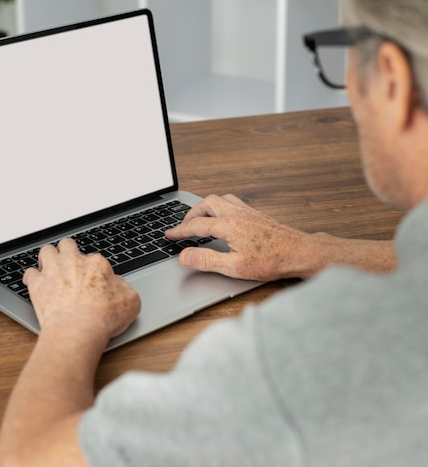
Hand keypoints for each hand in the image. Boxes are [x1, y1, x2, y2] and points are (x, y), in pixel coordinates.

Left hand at [23, 239, 140, 339]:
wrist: (77, 330)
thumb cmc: (103, 318)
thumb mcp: (130, 302)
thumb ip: (125, 288)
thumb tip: (118, 285)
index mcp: (97, 264)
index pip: (94, 258)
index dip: (93, 269)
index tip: (92, 280)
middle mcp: (74, 262)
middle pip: (67, 245)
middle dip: (67, 252)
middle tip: (69, 264)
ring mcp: (54, 271)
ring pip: (46, 251)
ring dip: (48, 259)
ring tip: (50, 268)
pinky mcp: (38, 284)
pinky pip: (30, 273)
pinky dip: (32, 278)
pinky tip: (36, 284)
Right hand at [166, 194, 320, 281]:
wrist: (299, 252)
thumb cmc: (271, 261)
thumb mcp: (234, 267)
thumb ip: (206, 260)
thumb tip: (184, 257)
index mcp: (228, 225)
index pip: (196, 225)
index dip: (179, 231)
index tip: (168, 235)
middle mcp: (236, 213)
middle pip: (207, 204)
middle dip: (191, 213)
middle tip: (184, 226)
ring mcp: (247, 211)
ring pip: (220, 199)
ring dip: (206, 207)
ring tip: (200, 218)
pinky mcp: (256, 214)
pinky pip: (232, 201)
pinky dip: (220, 206)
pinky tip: (224, 217)